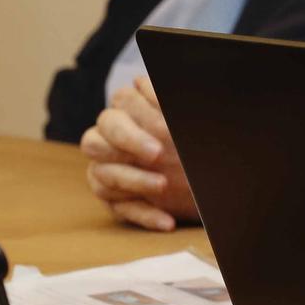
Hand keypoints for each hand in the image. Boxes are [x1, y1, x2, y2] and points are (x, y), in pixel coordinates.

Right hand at [80, 77, 195, 230]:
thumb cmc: (192, 142)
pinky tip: (167, 222)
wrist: (210, 178)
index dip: (136, 118)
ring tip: (165, 186)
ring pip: (102, 177)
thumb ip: (162, 101)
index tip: (163, 132)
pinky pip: (120, 210)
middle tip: (158, 154)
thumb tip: (145, 82)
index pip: (115, 110)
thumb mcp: (180, 121)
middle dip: (127, 144)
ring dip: (135, 181)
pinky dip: (145, 215)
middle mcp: (109, 143)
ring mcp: (108, 173)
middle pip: (94, 140)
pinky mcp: (116, 201)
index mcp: (126, 115)